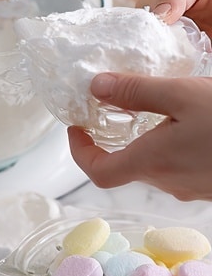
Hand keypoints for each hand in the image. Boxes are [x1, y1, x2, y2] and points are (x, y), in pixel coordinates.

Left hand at [68, 72, 211, 200]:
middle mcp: (170, 182)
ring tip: (159, 111)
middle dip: (118, 138)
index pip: (100, 172)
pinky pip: (180, 169)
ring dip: (148, 142)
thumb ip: (137, 91)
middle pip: (128, 165)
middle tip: (119, 107)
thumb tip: (97, 86)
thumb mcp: (181, 95)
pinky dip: (172, 149)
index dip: (80, 152)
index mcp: (153, 161)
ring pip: (156, 167)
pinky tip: (188, 126)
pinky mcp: (209, 185)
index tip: (76, 129)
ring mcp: (193, 188)